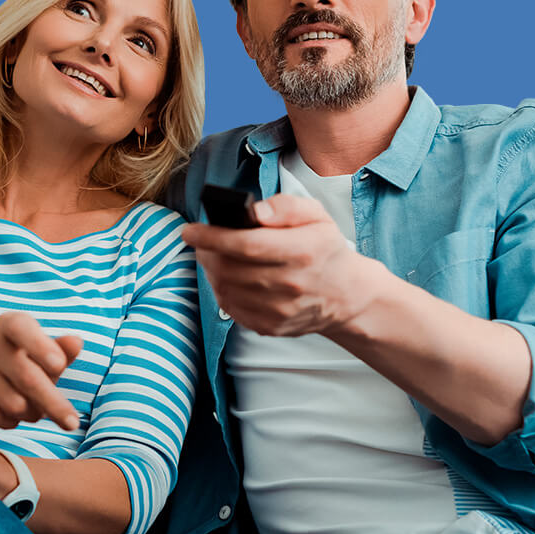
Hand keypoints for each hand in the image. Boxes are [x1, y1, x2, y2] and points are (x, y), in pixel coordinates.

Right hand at [0, 312, 83, 434]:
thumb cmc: (23, 366)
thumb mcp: (45, 357)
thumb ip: (61, 351)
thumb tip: (76, 342)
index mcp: (9, 323)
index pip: (21, 327)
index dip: (40, 345)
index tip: (60, 365)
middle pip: (27, 376)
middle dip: (54, 403)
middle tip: (73, 424)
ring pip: (15, 403)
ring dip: (32, 413)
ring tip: (32, 408)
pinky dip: (12, 422)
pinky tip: (10, 413)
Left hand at [180, 193, 378, 337]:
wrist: (344, 295)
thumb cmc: (324, 249)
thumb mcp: (316, 215)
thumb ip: (285, 207)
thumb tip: (254, 212)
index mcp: (303, 251)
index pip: (247, 245)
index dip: (212, 237)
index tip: (190, 231)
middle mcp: (291, 283)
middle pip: (231, 268)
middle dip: (207, 252)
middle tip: (200, 241)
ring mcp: (280, 310)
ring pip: (226, 289)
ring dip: (211, 270)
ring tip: (212, 255)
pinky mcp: (270, 326)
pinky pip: (231, 308)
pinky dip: (221, 290)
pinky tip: (226, 277)